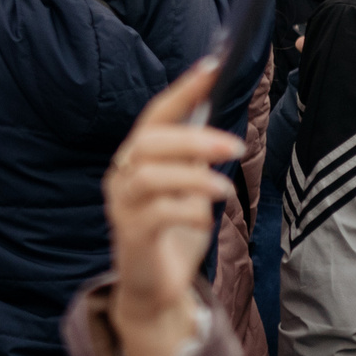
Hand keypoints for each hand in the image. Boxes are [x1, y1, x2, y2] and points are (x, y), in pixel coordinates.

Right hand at [101, 61, 242, 355]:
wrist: (156, 289)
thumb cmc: (174, 232)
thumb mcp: (187, 187)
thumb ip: (195, 156)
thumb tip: (220, 118)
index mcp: (136, 158)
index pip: (156, 114)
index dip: (185, 89)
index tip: (214, 66)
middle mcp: (122, 176)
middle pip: (149, 142)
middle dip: (193, 139)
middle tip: (233, 147)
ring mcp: (122, 206)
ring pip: (150, 176)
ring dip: (193, 177)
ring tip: (224, 189)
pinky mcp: (131, 236)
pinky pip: (157, 213)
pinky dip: (188, 209)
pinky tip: (205, 216)